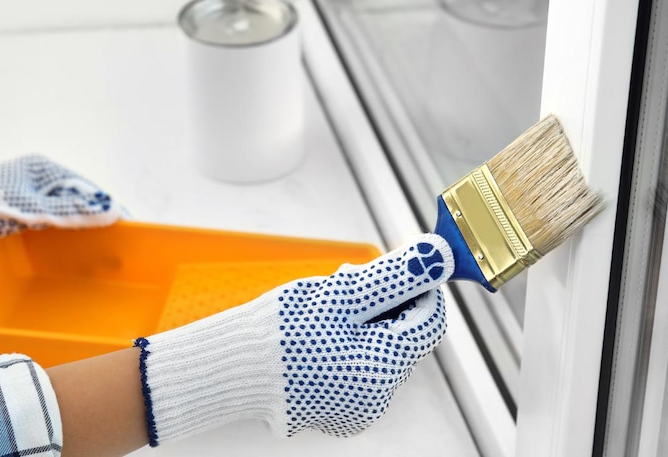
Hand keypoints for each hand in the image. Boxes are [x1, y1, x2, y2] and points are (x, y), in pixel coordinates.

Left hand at [0, 154, 126, 243]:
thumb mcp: (31, 210)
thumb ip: (71, 210)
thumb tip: (110, 211)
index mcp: (45, 169)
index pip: (88, 188)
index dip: (109, 207)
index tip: (128, 225)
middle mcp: (40, 177)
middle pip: (80, 198)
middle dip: (99, 217)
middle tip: (117, 241)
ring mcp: (29, 192)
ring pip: (66, 210)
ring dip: (82, 225)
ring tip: (100, 245)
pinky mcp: (18, 208)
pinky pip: (51, 219)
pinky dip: (63, 230)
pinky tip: (70, 245)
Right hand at [133, 234, 452, 445]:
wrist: (230, 367)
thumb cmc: (280, 331)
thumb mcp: (343, 293)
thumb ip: (396, 275)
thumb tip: (437, 257)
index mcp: (385, 369)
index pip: (429, 319)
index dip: (417, 287)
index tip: (396, 267)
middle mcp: (377, 398)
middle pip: (402, 334)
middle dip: (381, 303)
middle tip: (345, 283)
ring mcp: (355, 409)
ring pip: (377, 349)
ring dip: (361, 322)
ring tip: (324, 308)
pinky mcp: (333, 410)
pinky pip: (354, 368)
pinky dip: (344, 345)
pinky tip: (317, 333)